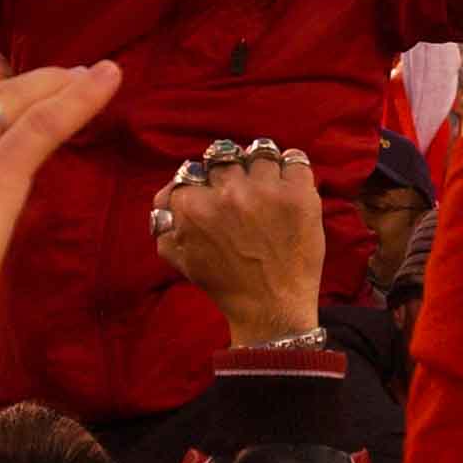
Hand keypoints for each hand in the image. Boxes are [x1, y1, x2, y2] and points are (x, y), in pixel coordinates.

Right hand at [151, 146, 324, 346]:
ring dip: (261, 170)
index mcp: (193, 206)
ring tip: (267, 190)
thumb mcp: (179, 257)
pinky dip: (292, 167)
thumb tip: (167, 194)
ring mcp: (266, 190)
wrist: (271, 307)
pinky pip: (295, 159)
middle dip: (230, 173)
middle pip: (224, 158)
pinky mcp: (299, 194)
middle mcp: (227, 193)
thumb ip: (164, 221)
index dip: (202, 183)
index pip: (191, 171)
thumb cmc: (224, 284)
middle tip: (241, 192)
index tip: (214, 194)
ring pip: (259, 154)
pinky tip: (288, 183)